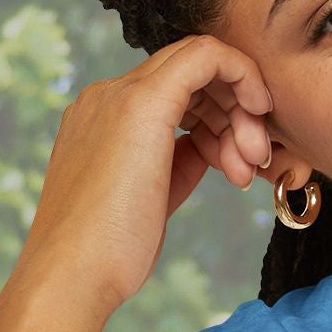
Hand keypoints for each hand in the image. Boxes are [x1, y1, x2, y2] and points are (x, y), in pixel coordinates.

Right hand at [7, 33, 274, 326]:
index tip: (240, 159)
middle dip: (236, 113)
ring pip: (201, 63)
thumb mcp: (154, 196)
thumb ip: (179, 161)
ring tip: (247, 170)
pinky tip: (258, 113)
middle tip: (254, 163)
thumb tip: (211, 146)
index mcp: (103, 117)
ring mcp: (119, 95)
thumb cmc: (109, 253)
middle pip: (190, 74)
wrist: (73, 275)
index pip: (174, 90)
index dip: (218, 117)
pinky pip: (206, 56)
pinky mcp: (142, 103)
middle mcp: (106, 96)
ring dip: (241, 112)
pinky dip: (243, 76)